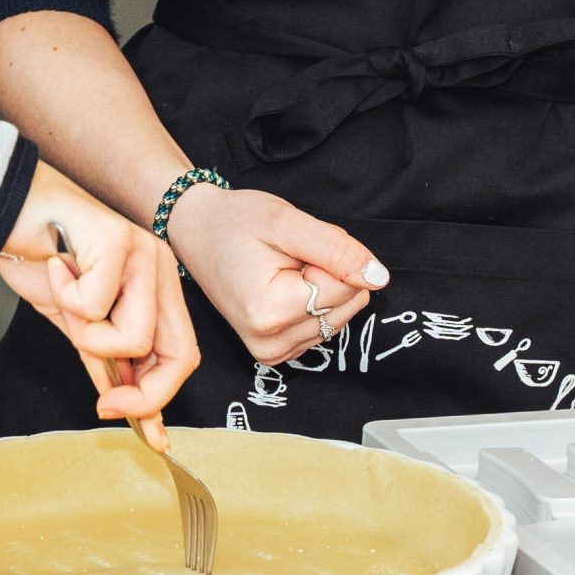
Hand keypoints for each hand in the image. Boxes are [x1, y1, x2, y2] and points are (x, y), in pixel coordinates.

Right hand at [0, 166, 198, 441]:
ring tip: (65, 303)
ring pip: (135, 337)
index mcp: (158, 286)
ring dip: (88, 336)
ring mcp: (144, 252)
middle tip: (104, 405)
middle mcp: (161, 268)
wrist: (8, 213)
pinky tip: (57, 269)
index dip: (159, 399)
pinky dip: (66, 300)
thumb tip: (132, 415)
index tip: (135, 427)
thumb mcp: (79, 326)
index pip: (181, 354)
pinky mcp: (118, 241)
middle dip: (141, 394)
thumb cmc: (41, 259)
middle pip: (177, 353)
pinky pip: (96, 306)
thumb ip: (109, 364)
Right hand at [166, 184, 390, 365]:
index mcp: (271, 313)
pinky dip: (311, 301)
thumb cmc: (234, 222)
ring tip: (281, 270)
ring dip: (319, 287)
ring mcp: (271, 352)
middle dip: (326, 274)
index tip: (294, 249)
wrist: (195, 232)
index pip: (348, 288)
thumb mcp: (286, 222)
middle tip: (288, 258)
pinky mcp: (274, 352)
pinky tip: (281, 285)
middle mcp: (270, 343)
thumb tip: (379, 277)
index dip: (329, 258)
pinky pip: (322, 325)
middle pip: (347, 305)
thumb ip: (337, 250)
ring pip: (339, 316)